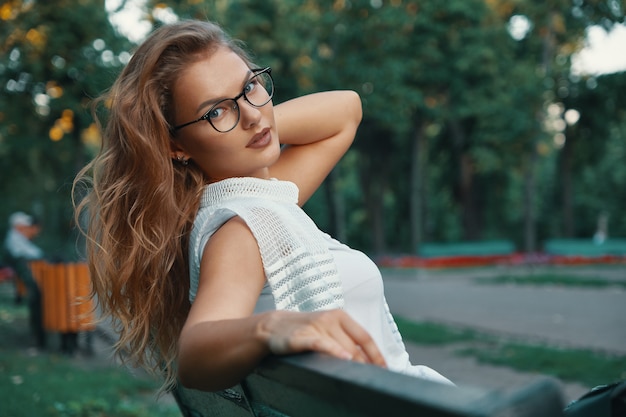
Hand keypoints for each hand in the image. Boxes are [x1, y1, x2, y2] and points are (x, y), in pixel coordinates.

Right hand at [257, 309, 386, 367]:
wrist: (275, 326)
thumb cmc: (307, 330)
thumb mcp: (328, 328)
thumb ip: (347, 340)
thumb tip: (369, 360)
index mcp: (340, 316)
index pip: (365, 337)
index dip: (377, 355)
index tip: (384, 369)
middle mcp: (330, 319)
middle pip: (354, 348)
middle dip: (365, 366)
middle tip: (371, 380)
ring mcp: (315, 327)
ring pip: (341, 349)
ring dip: (352, 365)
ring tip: (359, 378)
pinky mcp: (301, 337)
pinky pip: (321, 344)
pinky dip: (333, 351)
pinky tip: (342, 359)